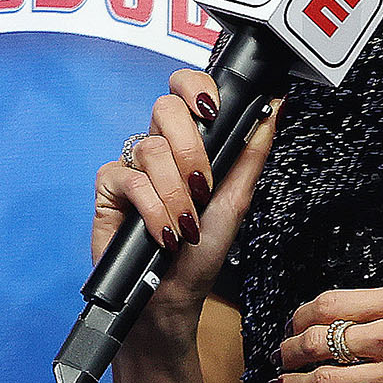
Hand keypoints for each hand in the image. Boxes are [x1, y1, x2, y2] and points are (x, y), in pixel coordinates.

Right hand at [87, 76, 279, 324]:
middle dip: (191, 148)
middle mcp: (158, 148)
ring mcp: (131, 165)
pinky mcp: (108, 186)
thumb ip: (250, 153)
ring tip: (186, 225)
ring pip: (151, 149)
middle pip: (165, 108)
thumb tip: (274, 108)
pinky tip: (163, 232)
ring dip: (176, 194)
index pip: (185, 92)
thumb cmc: (203, 252)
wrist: (174, 294)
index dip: (195, 88)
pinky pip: (130, 179)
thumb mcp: (236, 200)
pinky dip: (154, 209)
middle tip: (202, 185)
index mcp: (188, 143)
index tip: (212, 110)